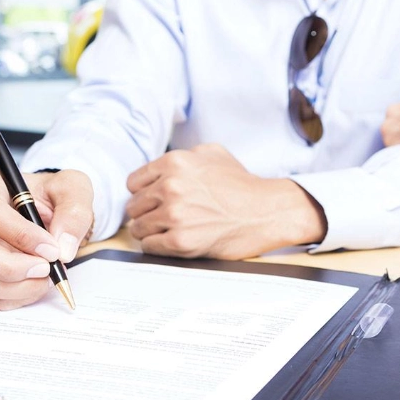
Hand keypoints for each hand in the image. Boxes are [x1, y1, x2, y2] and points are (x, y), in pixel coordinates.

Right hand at [0, 169, 93, 309]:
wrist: (50, 212)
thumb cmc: (53, 196)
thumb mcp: (73, 190)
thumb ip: (74, 213)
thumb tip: (62, 249)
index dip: (20, 235)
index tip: (51, 249)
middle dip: (11, 266)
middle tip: (45, 269)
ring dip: (15, 286)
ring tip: (44, 277)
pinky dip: (14, 296)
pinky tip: (33, 283)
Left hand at [125, 144, 324, 258]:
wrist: (266, 212)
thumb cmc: (242, 185)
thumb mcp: (213, 153)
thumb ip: (183, 155)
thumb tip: (160, 169)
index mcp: (175, 162)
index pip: (133, 182)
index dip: (143, 192)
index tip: (153, 199)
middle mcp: (171, 186)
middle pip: (133, 206)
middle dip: (146, 212)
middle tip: (162, 217)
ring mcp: (174, 215)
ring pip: (138, 228)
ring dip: (151, 231)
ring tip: (168, 230)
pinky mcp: (180, 241)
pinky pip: (149, 246)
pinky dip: (157, 246)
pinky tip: (172, 241)